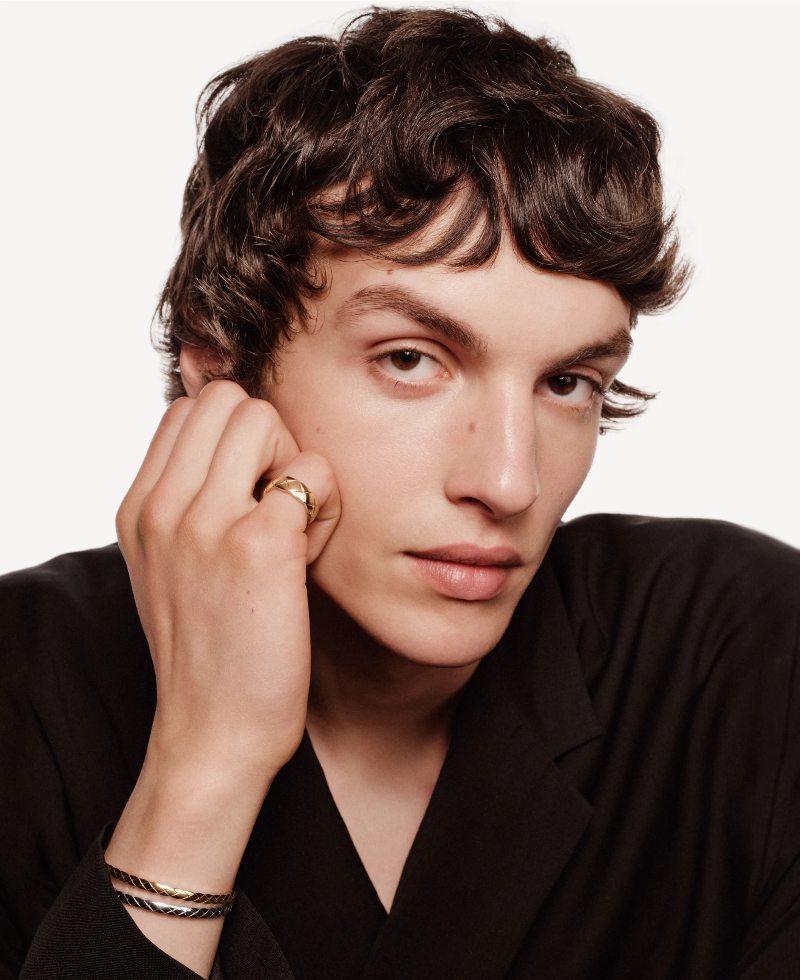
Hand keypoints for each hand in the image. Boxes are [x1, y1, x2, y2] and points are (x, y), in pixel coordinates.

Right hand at [116, 379, 339, 784]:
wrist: (212, 734)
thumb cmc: (210, 650)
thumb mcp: (173, 567)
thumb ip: (191, 502)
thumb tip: (241, 442)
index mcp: (139, 508)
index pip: (190, 408)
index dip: (236, 441)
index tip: (249, 498)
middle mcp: (162, 506)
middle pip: (229, 399)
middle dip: (267, 440)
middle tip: (276, 508)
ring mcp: (205, 522)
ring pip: (265, 417)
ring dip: (295, 466)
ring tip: (293, 530)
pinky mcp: (259, 545)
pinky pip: (313, 472)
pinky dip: (327, 507)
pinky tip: (311, 557)